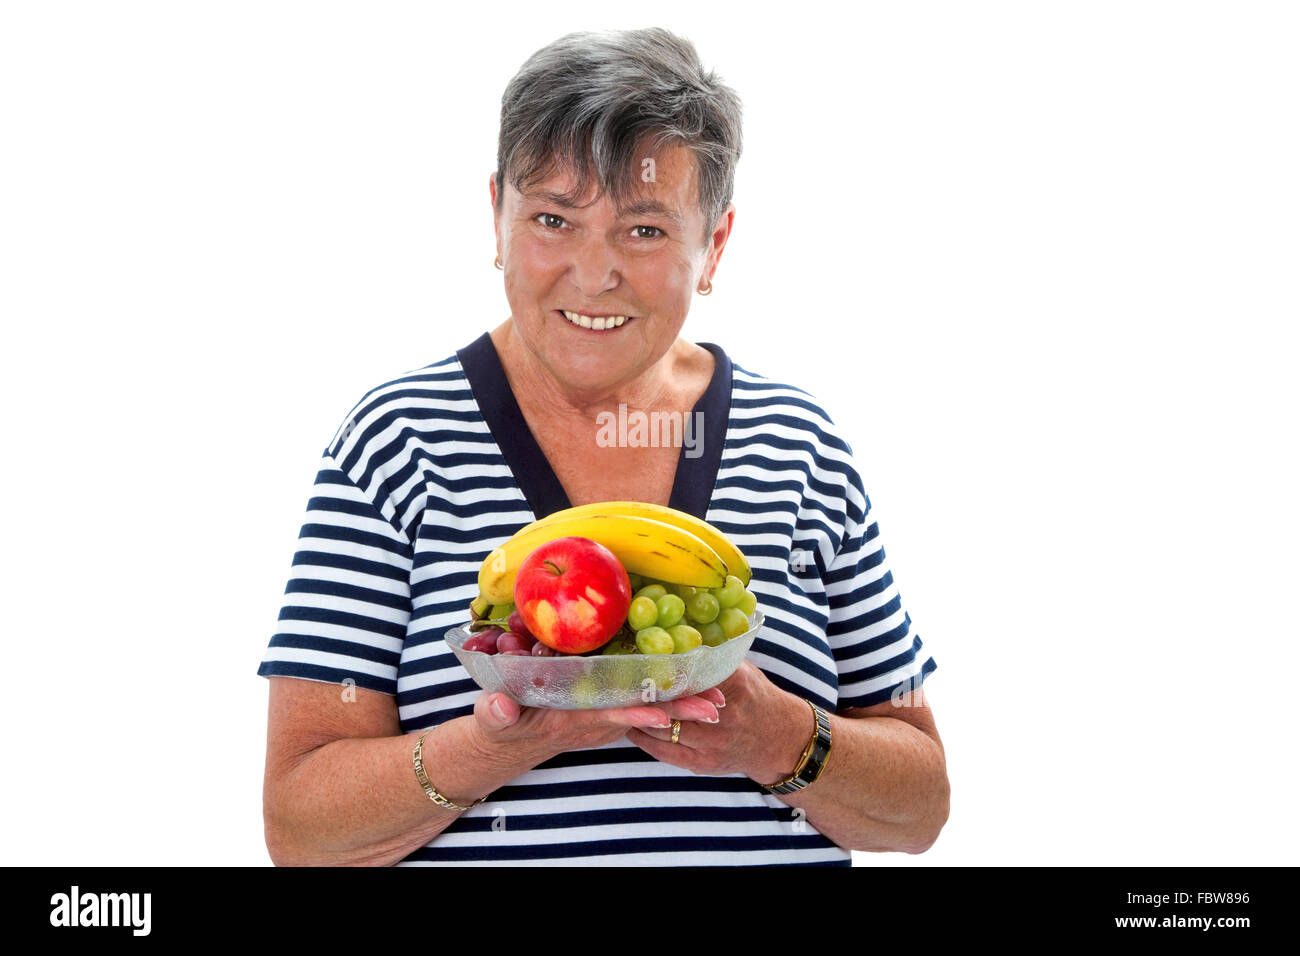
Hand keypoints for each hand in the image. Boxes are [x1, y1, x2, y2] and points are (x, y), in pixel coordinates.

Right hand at [468, 687, 725, 766]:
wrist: (512, 738)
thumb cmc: (502, 725)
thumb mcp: (495, 720)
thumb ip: (497, 714)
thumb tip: (500, 708)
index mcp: (573, 719)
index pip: (610, 716)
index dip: (637, 716)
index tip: (665, 716)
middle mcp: (597, 718)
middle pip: (643, 713)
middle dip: (679, 711)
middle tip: (717, 707)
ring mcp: (604, 712)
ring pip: (648, 706)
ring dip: (682, 703)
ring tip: (719, 698)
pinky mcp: (607, 705)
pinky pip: (641, 699)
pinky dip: (666, 693)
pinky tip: (692, 681)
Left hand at [624, 661, 809, 781]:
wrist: (778, 740)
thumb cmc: (755, 696)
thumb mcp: (743, 669)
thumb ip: (713, 656)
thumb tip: (677, 633)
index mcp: (736, 686)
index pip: (692, 673)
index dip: (663, 665)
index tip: (640, 654)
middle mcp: (724, 717)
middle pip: (672, 703)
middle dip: (645, 692)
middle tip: (619, 678)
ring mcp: (713, 744)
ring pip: (663, 728)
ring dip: (639, 715)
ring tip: (618, 700)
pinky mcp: (702, 764)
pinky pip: (663, 751)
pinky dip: (643, 737)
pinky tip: (629, 724)